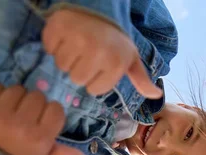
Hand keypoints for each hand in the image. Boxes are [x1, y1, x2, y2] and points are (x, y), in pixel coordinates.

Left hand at [0, 84, 89, 154]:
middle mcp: (21, 128)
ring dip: (14, 98)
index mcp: (40, 139)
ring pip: (17, 89)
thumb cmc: (19, 153)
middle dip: (32, 104)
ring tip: (8, 112)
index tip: (39, 123)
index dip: (48, 114)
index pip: (56, 108)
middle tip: (22, 118)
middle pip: (37, 96)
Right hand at [42, 9, 162, 97]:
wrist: (100, 6)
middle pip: (76, 79)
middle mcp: (97, 52)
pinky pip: (49, 48)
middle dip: (80, 70)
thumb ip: (141, 79)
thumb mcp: (131, 58)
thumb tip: (156, 95)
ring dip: (66, 58)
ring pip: (61, 65)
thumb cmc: (115, 39)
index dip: (94, 80)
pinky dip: (54, 44)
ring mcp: (76, 38)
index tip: (99, 66)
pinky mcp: (58, 27)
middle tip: (87, 54)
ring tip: (77, 45)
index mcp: (115, 63)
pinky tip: (66, 37)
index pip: (93, 90)